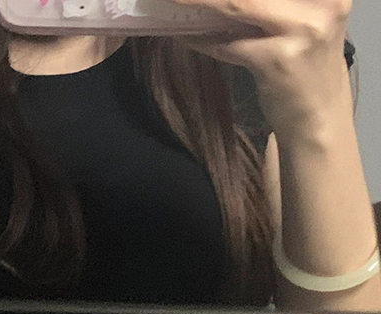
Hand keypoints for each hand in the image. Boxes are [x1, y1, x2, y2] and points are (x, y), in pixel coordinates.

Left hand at [168, 0, 353, 140]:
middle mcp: (321, 2)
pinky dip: (204, 40)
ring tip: (175, 1)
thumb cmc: (305, 68)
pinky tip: (187, 37)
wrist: (318, 119)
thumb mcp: (301, 23)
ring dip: (200, 2)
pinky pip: (229, 44)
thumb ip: (274, 5)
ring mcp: (301, 31)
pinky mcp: (277, 61)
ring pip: (238, 5)